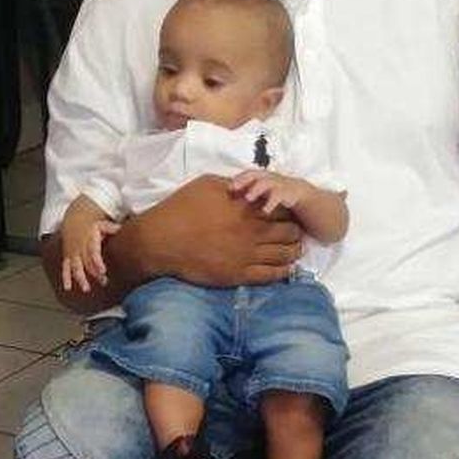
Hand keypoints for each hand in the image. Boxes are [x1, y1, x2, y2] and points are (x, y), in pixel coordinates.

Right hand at [59, 204, 120, 292]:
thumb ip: (111, 228)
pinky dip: (66, 278)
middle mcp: (80, 247)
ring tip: (86, 288)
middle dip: (94, 273)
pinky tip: (68, 288)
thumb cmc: (91, 224)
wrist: (73, 219)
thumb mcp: (101, 223)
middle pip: (87, 262)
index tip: (103, 271)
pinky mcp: (67, 256)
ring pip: (75, 267)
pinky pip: (65, 268)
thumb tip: (122, 229)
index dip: (97, 262)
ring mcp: (73, 252)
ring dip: (80, 278)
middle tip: (103, 282)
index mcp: (89, 239)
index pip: (93, 252)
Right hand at [120, 174, 303, 287]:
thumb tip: (249, 188)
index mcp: (247, 208)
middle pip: (289, 232)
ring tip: (295, 249)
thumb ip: (234, 186)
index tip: (289, 212)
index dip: (289, 210)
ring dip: (293, 251)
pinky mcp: (238, 275)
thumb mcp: (208, 184)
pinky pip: (270, 275)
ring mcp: (246, 255)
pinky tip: (287, 268)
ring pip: (284, 255)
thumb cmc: (182, 208)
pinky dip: (283, 271)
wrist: (162, 240)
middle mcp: (252, 231)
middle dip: (295, 230)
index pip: (282, 209)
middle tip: (296, 231)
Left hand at [230, 170, 312, 215]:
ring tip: (248, 198)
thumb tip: (228, 199)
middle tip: (233, 188)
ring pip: (266, 183)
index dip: (237, 179)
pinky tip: (265, 211)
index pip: (247, 174)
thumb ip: (247, 192)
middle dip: (243, 180)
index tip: (228, 187)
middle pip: (254, 175)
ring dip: (256, 189)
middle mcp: (268, 178)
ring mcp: (278, 184)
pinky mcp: (287, 193)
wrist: (299, 192)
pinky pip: (278, 196)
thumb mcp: (261, 190)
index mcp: (261, 177)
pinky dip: (271, 203)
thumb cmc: (274, 192)